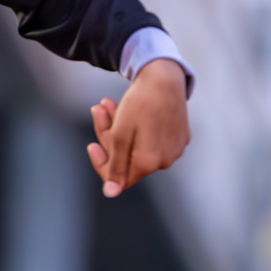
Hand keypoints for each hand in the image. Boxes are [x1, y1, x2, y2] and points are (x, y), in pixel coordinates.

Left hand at [87, 59, 189, 196]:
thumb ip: (116, 165)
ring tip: (109, 104)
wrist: (166, 77)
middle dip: (110, 137)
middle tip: (100, 109)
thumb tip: (111, 193)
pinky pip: (154, 139)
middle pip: (128, 159)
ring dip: (120, 128)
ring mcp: (174, 148)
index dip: (102, 163)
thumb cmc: (141, 103)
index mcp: (149, 162)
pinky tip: (129, 108)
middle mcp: (165, 160)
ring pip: (139, 146)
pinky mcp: (179, 136)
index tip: (91, 145)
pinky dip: (139, 127)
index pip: (119, 178)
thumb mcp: (121, 134)